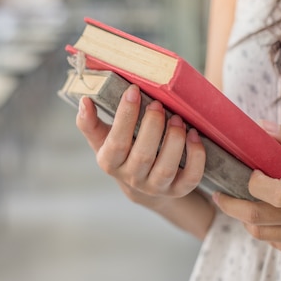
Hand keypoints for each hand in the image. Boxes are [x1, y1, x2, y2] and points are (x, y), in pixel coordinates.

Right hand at [76, 84, 206, 208]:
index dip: (125, 116)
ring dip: (174, 139)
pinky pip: (191, 178)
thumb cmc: (121, 151)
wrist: (141, 184)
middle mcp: (132, 177)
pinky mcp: (178, 190)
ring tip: (177, 117)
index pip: (116, 142)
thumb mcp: (102, 139)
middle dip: (153, 125)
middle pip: (143, 154)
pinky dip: (196, 156)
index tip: (133, 90)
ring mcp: (156, 186)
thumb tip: (84, 101)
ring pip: (167, 167)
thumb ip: (89, 122)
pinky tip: (194, 135)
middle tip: (158, 103)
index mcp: (110, 162)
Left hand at [213, 121, 280, 258]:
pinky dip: (262, 230)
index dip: (254, 184)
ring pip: (259, 232)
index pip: (276, 193)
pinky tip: (264, 216)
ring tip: (238, 203)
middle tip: (218, 194)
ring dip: (243, 217)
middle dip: (230, 204)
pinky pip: (273, 242)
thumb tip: (260, 126)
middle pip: (257, 215)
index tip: (251, 173)